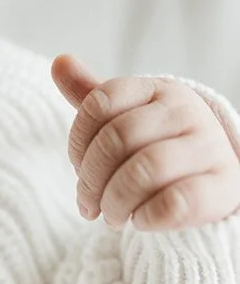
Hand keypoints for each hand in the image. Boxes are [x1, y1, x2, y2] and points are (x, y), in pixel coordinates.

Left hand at [51, 55, 239, 231]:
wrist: (214, 175)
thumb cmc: (158, 144)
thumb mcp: (126, 114)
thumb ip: (91, 94)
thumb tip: (59, 62)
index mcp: (156, 89)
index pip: (99, 103)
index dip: (77, 141)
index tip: (78, 167)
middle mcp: (185, 111)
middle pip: (117, 138)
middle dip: (91, 179)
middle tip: (88, 204)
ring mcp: (208, 146)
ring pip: (145, 171)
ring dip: (115, 202)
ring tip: (112, 217)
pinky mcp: (223, 185)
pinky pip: (175, 203)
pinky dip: (146, 218)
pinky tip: (140, 221)